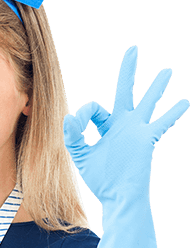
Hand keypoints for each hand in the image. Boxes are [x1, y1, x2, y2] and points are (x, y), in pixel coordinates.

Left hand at [63, 45, 188, 204]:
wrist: (118, 197)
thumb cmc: (101, 181)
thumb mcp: (82, 157)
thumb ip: (73, 138)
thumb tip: (69, 117)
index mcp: (106, 127)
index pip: (93, 109)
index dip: (82, 114)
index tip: (76, 125)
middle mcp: (122, 125)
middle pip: (125, 91)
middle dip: (128, 70)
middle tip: (133, 49)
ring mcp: (136, 130)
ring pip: (148, 102)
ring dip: (157, 87)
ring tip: (167, 71)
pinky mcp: (146, 139)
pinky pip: (162, 123)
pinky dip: (172, 113)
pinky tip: (184, 103)